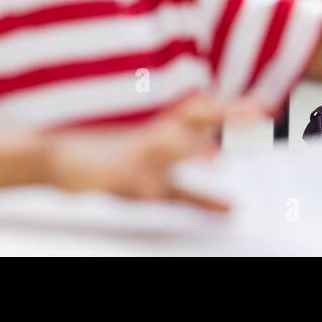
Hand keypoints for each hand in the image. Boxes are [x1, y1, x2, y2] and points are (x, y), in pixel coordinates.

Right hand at [41, 95, 264, 210]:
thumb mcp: (159, 187)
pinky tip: (154, 190)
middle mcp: (150, 137)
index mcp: (163, 134)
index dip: (235, 111)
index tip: (267, 109)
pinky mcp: (107, 174)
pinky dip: (143, 183)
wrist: (55, 158)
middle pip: (193, 119)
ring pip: (162, 144)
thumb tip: (232, 211)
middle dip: (225, 115)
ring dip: (188, 148)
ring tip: (216, 157)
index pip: (205, 116)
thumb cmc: (114, 169)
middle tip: (256, 114)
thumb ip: (196, 198)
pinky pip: (128, 178)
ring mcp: (130, 153)